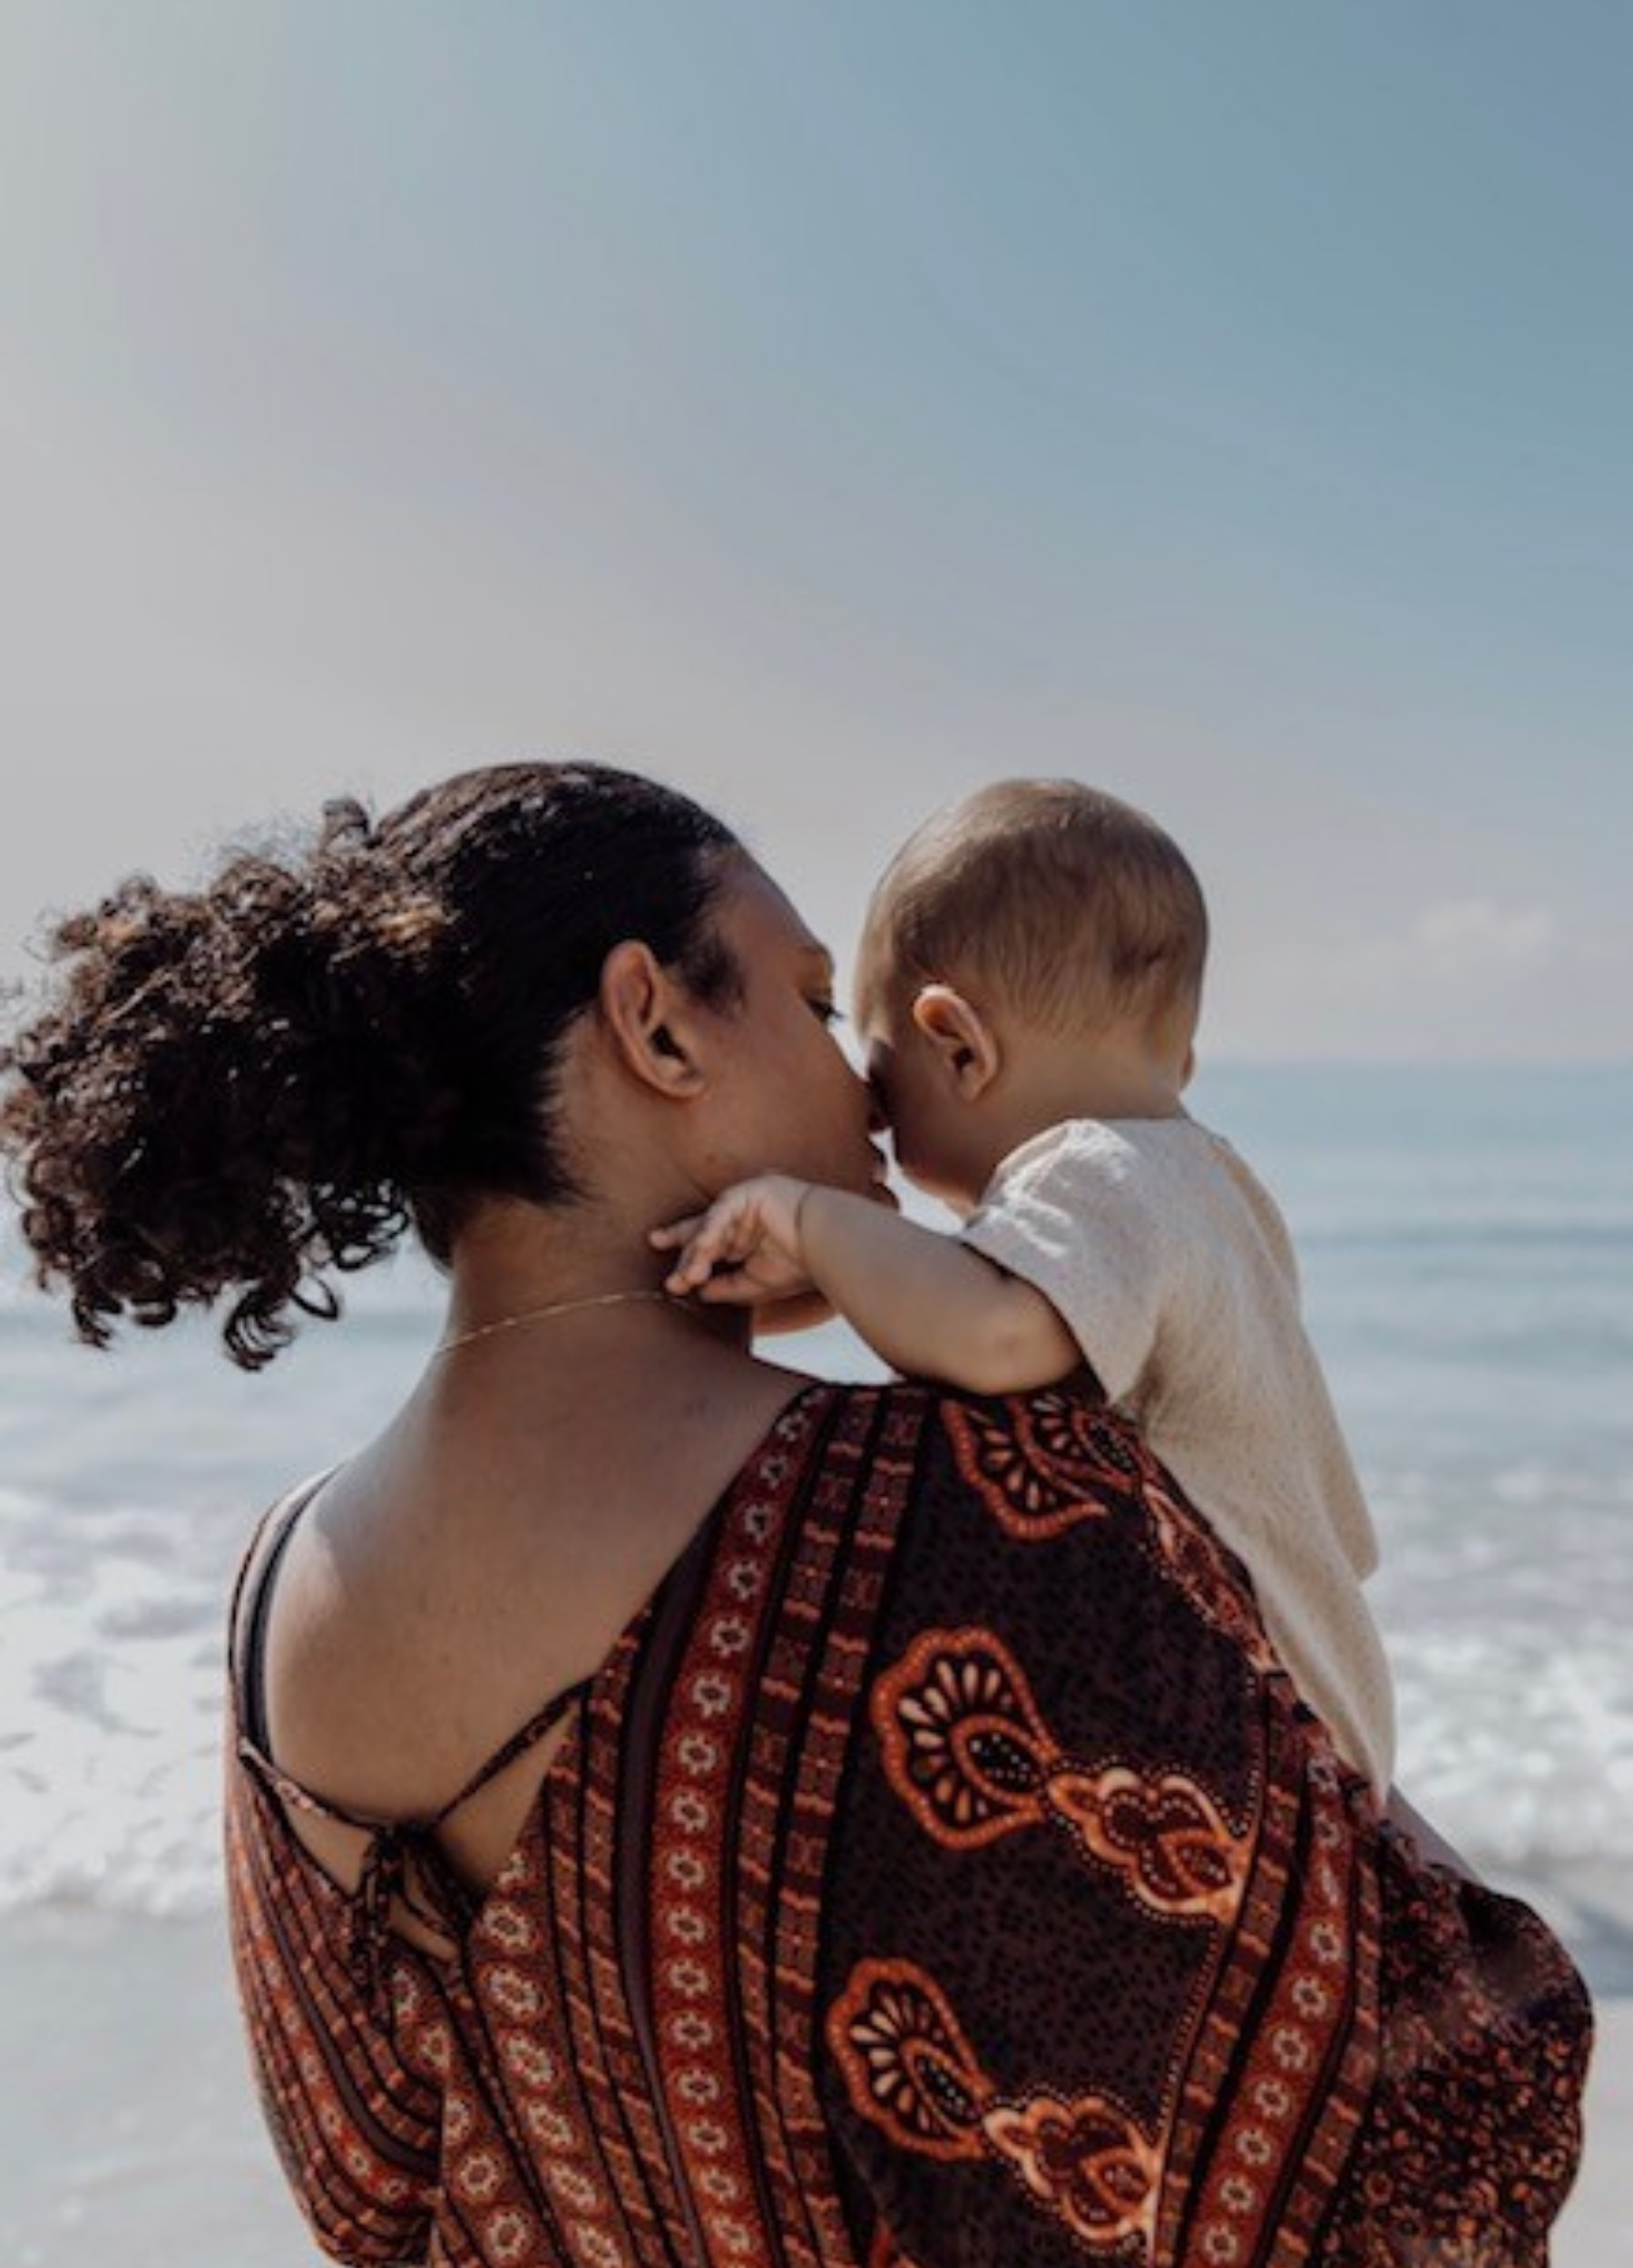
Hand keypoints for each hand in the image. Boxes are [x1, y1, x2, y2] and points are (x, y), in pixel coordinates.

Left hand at [649, 1174, 814, 1305]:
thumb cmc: (798, 1265)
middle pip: (703, 1235)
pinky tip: (702, 1250)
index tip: (673, 1283)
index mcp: (745, 1238)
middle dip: (684, 1254)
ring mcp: (745, 1203)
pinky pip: (722, 1211)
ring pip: (710, 1226)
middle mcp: (742, 1219)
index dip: (689, 1261)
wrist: (828, 1246)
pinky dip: (711, 1231)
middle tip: (671, 1276)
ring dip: (698, 1253)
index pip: (709, 1247)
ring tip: (690, 1276)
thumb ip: (724, 1286)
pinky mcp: (749, 1192)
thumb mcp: (753, 1283)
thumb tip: (698, 1292)